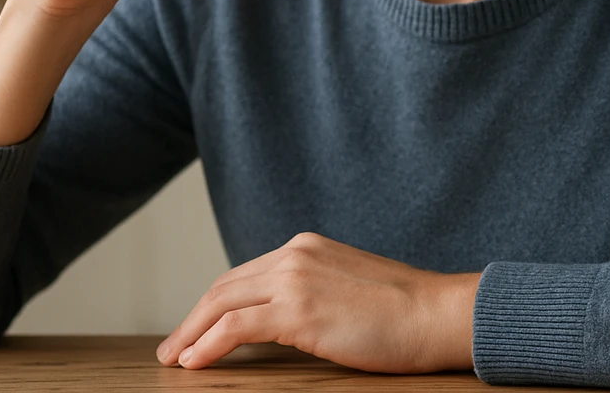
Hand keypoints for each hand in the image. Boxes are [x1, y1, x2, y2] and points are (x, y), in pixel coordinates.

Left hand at [155, 232, 480, 373]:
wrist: (436, 313)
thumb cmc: (406, 312)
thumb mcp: (350, 289)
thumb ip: (316, 293)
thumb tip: (289, 322)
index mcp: (307, 247)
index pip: (245, 274)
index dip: (215, 304)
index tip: (198, 327)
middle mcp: (295, 255)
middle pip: (225, 286)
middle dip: (193, 318)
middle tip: (173, 347)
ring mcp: (295, 279)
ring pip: (222, 303)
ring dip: (192, 332)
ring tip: (176, 359)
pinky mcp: (298, 310)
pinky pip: (236, 327)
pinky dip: (208, 344)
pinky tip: (196, 362)